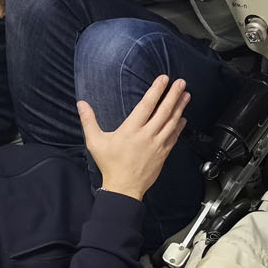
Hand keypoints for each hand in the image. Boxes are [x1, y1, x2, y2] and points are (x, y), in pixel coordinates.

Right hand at [79, 75, 189, 199]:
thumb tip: (81, 104)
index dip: (156, 90)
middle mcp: (147, 135)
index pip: (147, 105)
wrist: (124, 188)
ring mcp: (157, 145)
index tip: (164, 79)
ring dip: (180, 108)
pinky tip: (183, 119)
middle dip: (173, 95)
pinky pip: (174, 137)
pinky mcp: (163, 154)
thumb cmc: (110, 165)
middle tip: (181, 83)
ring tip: (186, 95)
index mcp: (131, 130)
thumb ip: (89, 120)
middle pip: (164, 111)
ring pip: (172, 123)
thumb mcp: (95, 141)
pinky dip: (180, 127)